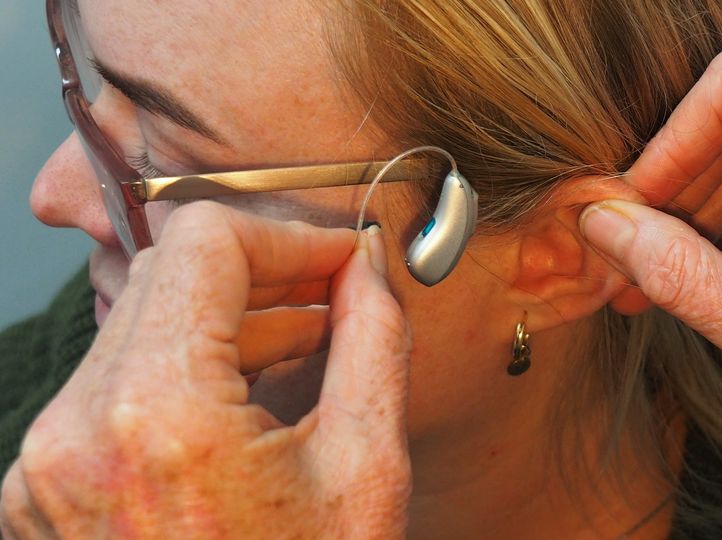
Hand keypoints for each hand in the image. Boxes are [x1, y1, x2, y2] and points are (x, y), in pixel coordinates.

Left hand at [0, 202, 411, 538]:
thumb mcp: (366, 472)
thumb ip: (373, 341)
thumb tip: (370, 267)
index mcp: (156, 416)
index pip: (205, 242)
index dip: (289, 234)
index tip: (343, 259)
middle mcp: (74, 431)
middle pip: (167, 276)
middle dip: (263, 271)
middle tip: (335, 290)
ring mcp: (45, 466)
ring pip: (141, 326)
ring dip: (228, 319)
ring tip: (308, 338)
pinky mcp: (45, 489)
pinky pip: (118, 385)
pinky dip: (188, 368)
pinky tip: (252, 389)